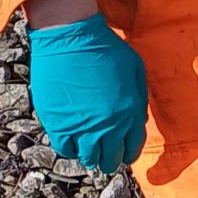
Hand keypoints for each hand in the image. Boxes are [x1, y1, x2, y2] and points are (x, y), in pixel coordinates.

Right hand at [27, 14, 148, 171]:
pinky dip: (70, 150)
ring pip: (88, 158)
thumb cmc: (104, 48)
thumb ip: (138, 98)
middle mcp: (107, 125)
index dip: (128, 154)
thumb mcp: (135, 69)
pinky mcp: (58, 123)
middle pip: (111, 157)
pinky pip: (65, 149)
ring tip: (89, 154)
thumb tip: (136, 121)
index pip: (132, 146)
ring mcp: (81, 126)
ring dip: (90, 158)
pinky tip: (72, 144)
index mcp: (129, 112)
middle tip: (106, 158)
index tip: (123, 155)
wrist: (70, 37)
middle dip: (110, 160)